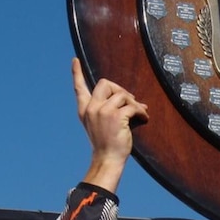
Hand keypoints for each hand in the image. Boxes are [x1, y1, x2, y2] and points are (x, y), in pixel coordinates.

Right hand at [73, 58, 148, 192]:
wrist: (108, 159)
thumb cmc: (108, 144)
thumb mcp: (104, 124)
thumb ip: (112, 110)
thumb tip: (135, 101)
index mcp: (85, 110)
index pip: (79, 88)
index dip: (76, 73)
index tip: (75, 60)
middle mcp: (91, 108)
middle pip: (105, 83)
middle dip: (120, 89)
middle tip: (130, 101)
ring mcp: (102, 111)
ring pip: (122, 94)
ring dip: (134, 103)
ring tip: (140, 114)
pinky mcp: (115, 116)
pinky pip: (132, 106)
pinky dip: (141, 112)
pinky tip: (144, 119)